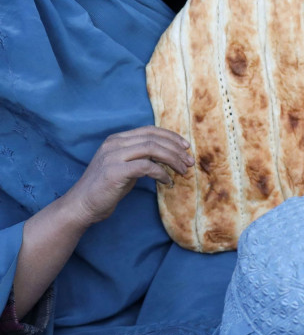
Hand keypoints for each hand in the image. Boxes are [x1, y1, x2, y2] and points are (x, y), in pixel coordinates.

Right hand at [63, 127, 193, 228]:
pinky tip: (167, 182)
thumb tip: (170, 155)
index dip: (171, 137)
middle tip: (189, 162)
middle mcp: (114, 143)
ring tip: (183, 171)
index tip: (186, 147)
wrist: (83, 204)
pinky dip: (162, 174)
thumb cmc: (107, 187)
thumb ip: (142, 157)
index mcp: (116, 139)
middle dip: (176, 150)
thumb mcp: (126, 166)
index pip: (149, 130)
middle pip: (154, 138)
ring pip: (152, 149)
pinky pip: (147, 167)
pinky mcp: (115, 171)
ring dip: (172, 160)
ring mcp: (113, 156)